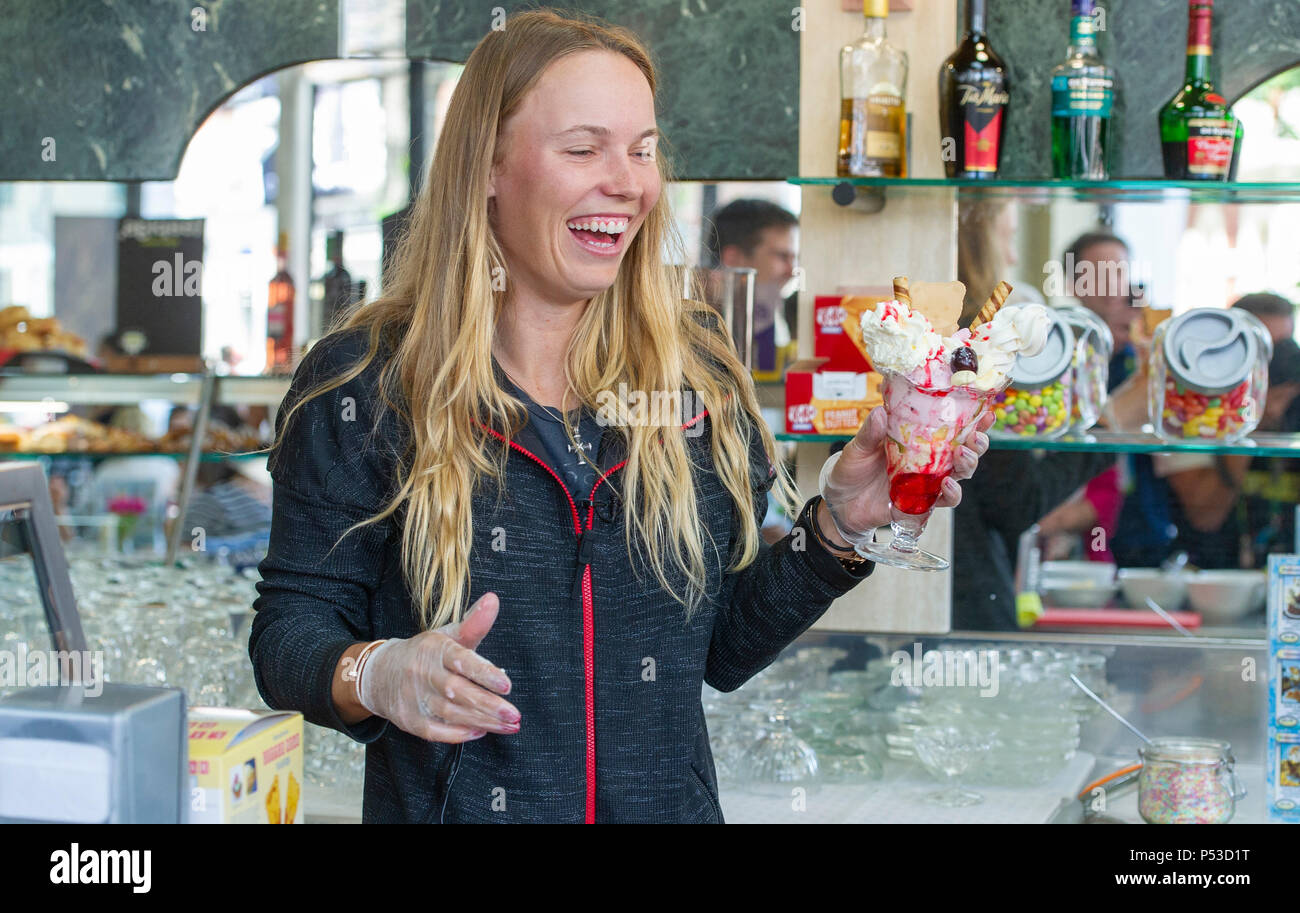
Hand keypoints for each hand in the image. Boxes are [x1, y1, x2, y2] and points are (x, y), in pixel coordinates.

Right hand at [358, 592, 520, 742]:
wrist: (380, 673)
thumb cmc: (425, 653)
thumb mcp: (447, 634)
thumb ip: (473, 623)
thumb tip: (494, 599)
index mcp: (435, 649)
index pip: (462, 661)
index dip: (485, 673)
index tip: (507, 685)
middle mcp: (423, 673)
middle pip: (458, 691)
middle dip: (488, 705)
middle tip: (514, 715)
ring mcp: (414, 698)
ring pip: (450, 713)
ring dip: (481, 721)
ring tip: (508, 726)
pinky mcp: (409, 720)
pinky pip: (435, 731)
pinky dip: (458, 734)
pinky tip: (480, 732)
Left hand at [819, 406, 994, 547]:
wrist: (838, 503)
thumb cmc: (851, 470)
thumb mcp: (856, 448)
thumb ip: (870, 433)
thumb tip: (880, 413)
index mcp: (917, 439)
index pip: (950, 427)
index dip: (972, 420)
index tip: (985, 411)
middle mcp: (928, 460)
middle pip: (966, 450)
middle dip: (978, 443)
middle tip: (974, 437)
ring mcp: (927, 482)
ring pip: (961, 474)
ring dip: (968, 464)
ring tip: (961, 455)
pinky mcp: (921, 503)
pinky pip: (944, 500)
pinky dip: (951, 493)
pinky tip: (947, 485)